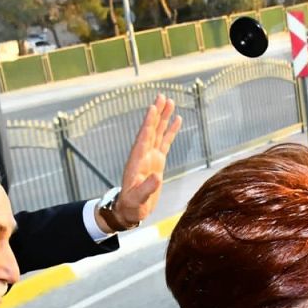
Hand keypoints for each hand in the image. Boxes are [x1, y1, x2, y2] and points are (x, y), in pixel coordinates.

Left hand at [104, 94, 181, 229]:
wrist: (130, 210)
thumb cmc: (131, 206)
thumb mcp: (137, 200)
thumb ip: (146, 188)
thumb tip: (157, 177)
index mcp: (137, 161)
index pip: (144, 138)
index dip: (148, 123)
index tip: (153, 108)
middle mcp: (143, 155)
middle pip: (151, 130)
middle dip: (156, 114)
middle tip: (162, 96)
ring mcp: (150, 157)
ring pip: (158, 133)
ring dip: (163, 118)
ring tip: (170, 102)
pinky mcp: (157, 161)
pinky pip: (165, 142)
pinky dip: (170, 131)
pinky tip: (177, 120)